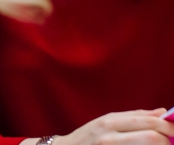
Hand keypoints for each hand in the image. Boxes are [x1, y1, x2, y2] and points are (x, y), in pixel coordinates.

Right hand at [54, 109, 173, 144]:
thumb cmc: (88, 138)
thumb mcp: (107, 122)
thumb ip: (133, 117)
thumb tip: (161, 112)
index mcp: (110, 121)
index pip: (146, 120)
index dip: (167, 126)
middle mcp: (110, 136)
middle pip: (150, 136)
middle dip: (166, 140)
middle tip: (171, 142)